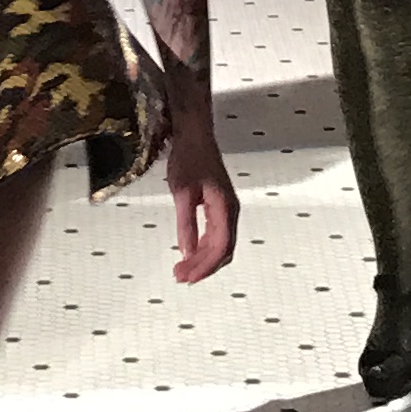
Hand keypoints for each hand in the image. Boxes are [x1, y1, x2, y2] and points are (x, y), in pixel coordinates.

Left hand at [166, 117, 239, 281]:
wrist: (195, 135)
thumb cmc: (189, 158)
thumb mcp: (182, 192)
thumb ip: (186, 223)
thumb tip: (185, 251)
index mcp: (225, 208)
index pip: (220, 246)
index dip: (205, 266)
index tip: (187, 277)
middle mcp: (230, 211)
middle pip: (222, 249)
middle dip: (203, 267)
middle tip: (180, 276)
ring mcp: (226, 209)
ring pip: (219, 244)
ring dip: (202, 259)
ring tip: (182, 269)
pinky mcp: (218, 206)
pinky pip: (215, 234)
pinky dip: (202, 247)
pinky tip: (189, 252)